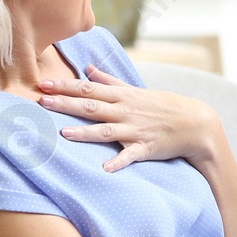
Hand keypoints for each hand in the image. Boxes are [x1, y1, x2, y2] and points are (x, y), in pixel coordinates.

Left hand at [41, 65, 222, 172]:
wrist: (194, 122)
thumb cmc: (162, 105)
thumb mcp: (135, 90)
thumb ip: (109, 80)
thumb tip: (88, 67)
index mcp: (121, 96)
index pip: (87, 89)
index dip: (64, 86)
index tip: (42, 83)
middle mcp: (125, 111)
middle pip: (91, 107)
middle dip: (66, 103)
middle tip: (41, 101)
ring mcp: (135, 129)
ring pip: (106, 130)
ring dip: (85, 132)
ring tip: (64, 132)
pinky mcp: (145, 147)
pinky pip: (130, 155)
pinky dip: (118, 162)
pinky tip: (104, 168)